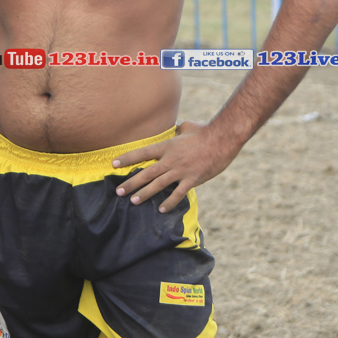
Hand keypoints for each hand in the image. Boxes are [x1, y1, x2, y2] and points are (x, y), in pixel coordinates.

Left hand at [111, 120, 240, 211]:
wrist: (222, 139)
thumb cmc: (205, 131)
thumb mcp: (187, 127)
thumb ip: (178, 129)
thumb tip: (176, 127)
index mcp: (167, 146)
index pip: (143, 153)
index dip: (127, 158)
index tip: (114, 164)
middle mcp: (170, 160)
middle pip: (146, 173)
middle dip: (131, 183)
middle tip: (119, 191)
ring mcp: (181, 171)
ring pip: (158, 185)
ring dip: (145, 194)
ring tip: (133, 201)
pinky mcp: (192, 179)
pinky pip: (178, 193)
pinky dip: (169, 202)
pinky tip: (161, 209)